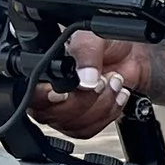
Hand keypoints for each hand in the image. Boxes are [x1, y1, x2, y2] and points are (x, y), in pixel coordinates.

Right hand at [28, 30, 151, 139]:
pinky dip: (107, 114)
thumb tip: (83, 78)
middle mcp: (49, 92)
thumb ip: (85, 52)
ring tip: (112, 82)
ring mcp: (66, 109)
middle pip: (50, 115)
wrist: (132, 54)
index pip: (31, 93)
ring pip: (72, 125)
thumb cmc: (110, 42)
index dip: (46, 97)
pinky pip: (88, 130)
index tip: (66, 93)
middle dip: (82, 100)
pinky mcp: (83, 121)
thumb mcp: (94, 35)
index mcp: (44, 70)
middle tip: (100, 80)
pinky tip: (116, 95)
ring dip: (100, 105)